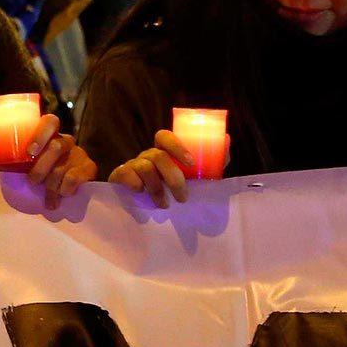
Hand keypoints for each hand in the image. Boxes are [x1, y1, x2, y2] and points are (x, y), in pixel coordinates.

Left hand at [0, 113, 95, 209]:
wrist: (52, 195)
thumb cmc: (28, 172)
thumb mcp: (9, 160)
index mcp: (47, 134)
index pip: (50, 121)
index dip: (42, 134)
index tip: (30, 152)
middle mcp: (65, 140)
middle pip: (58, 146)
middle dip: (42, 167)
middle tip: (32, 181)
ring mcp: (79, 154)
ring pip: (64, 167)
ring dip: (51, 186)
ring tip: (45, 196)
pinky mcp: (89, 169)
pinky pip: (76, 179)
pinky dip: (64, 190)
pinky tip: (61, 196)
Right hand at [107, 128, 229, 207]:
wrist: (142, 209)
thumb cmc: (171, 190)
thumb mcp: (193, 177)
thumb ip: (210, 161)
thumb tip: (227, 140)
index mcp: (163, 152)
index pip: (165, 137)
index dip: (177, 146)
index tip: (190, 164)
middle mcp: (147, 155)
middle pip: (158, 156)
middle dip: (173, 178)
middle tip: (183, 198)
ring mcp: (132, 165)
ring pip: (144, 168)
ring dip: (157, 189)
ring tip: (164, 205)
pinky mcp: (119, 176)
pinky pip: (126, 175)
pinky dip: (135, 184)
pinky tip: (140, 194)